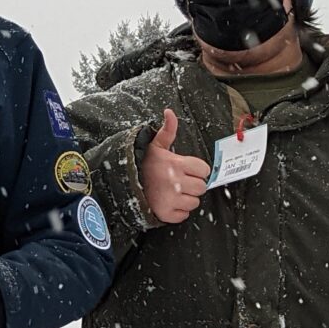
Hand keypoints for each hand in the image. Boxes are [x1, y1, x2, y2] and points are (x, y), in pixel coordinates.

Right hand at [139, 108, 207, 224]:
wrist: (124, 182)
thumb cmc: (144, 164)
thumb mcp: (155, 145)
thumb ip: (168, 129)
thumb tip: (169, 111)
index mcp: (176, 164)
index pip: (204, 170)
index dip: (197, 170)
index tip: (186, 169)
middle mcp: (175, 182)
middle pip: (201, 187)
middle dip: (193, 185)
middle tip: (180, 182)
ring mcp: (171, 199)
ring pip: (194, 202)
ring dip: (186, 199)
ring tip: (173, 192)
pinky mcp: (166, 213)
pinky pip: (184, 215)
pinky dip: (178, 211)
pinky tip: (169, 202)